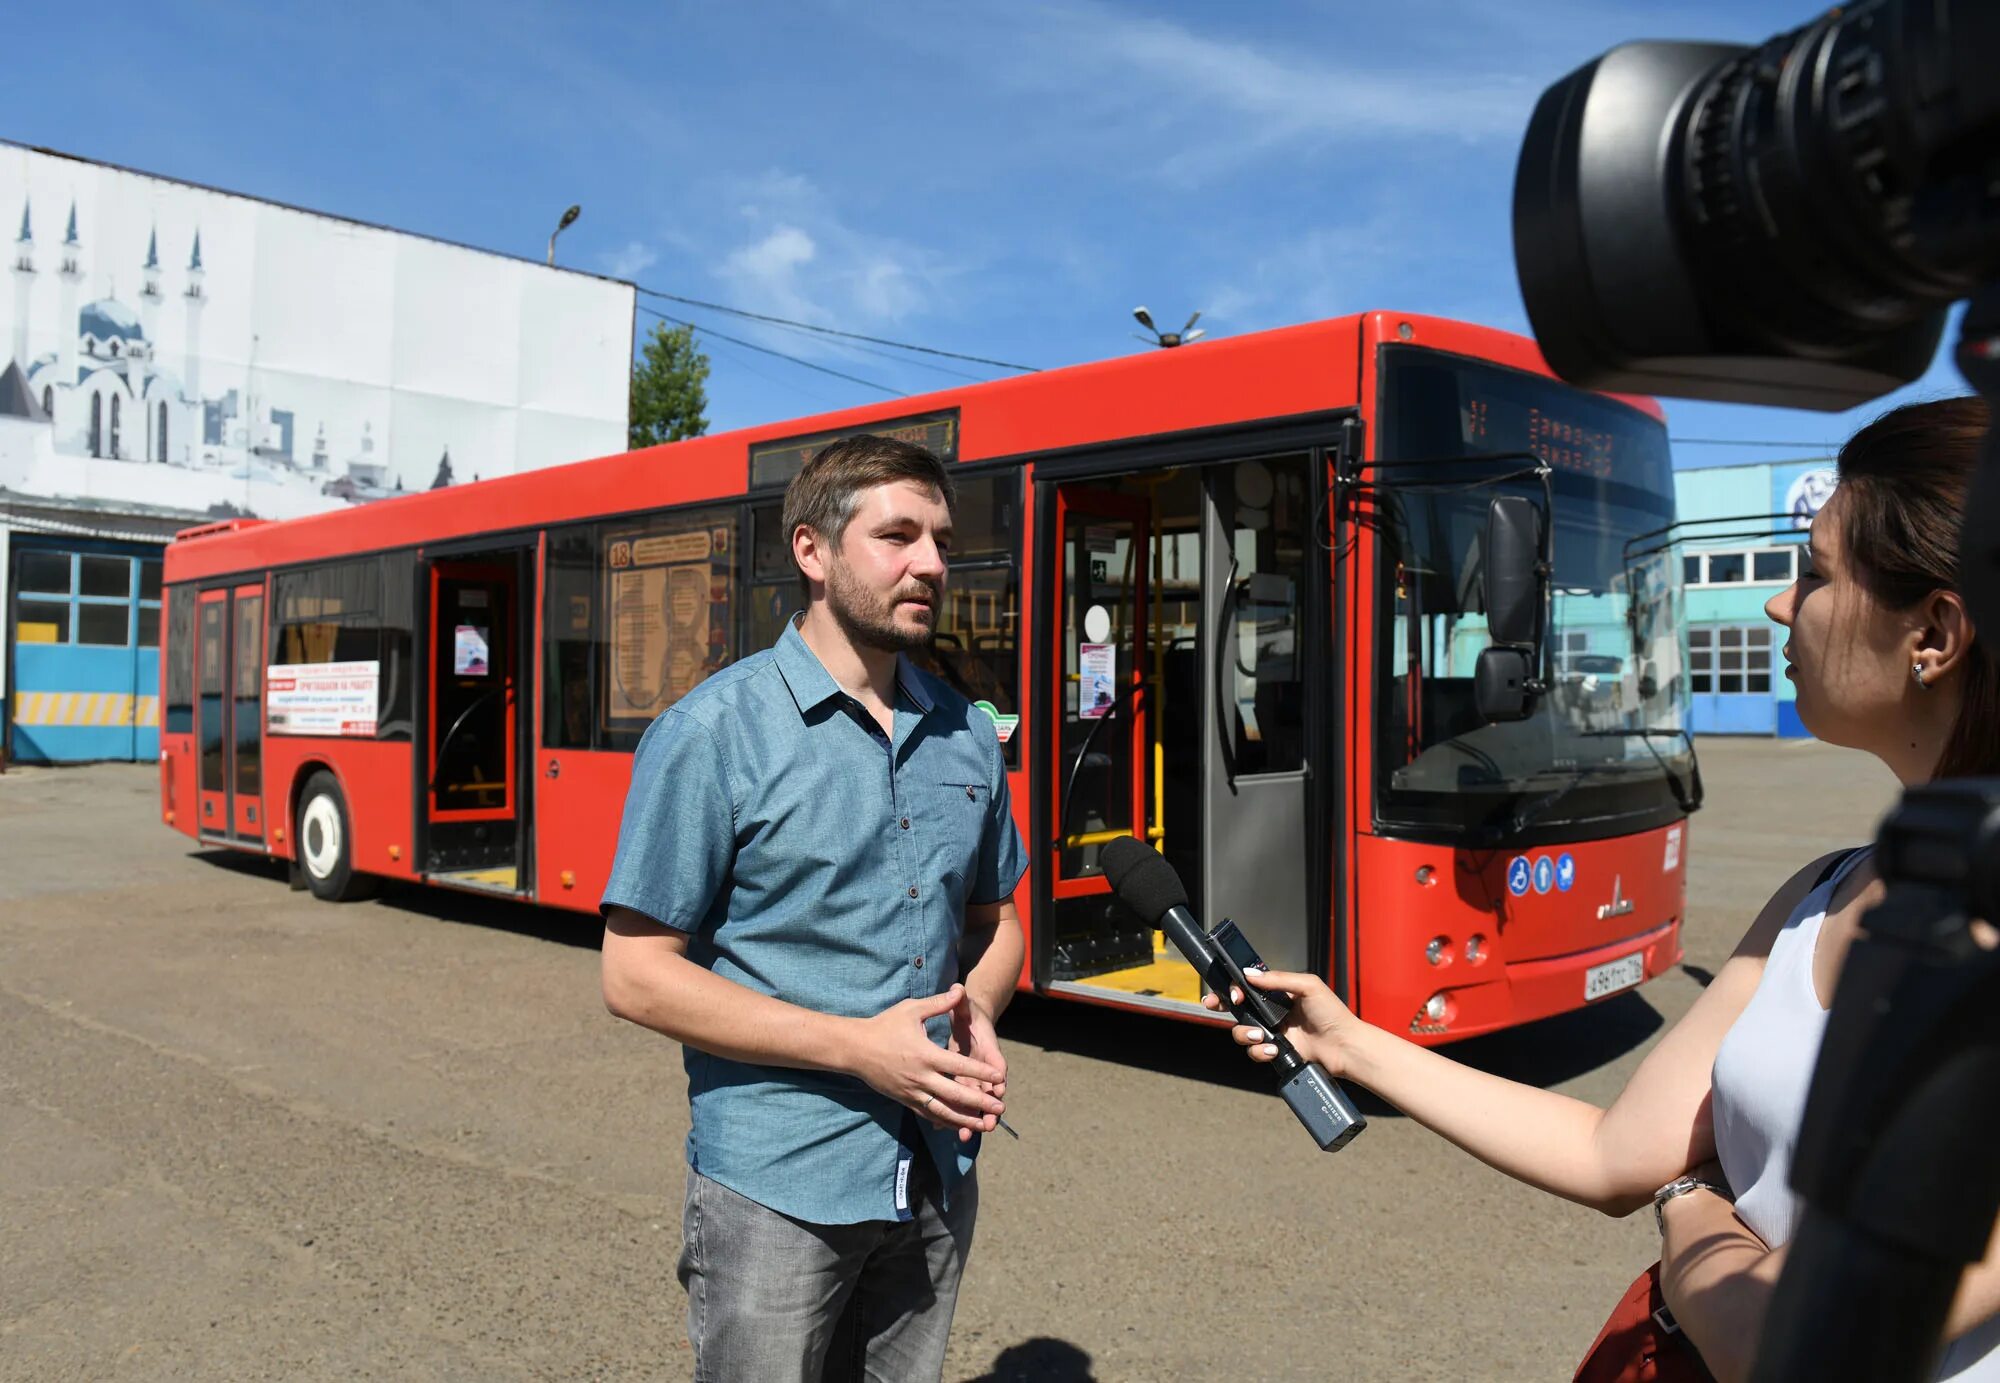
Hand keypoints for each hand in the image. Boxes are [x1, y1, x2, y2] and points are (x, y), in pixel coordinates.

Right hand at [847, 984, 1005, 1133]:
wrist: (855, 1048)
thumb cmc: (885, 1025)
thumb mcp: (912, 1009)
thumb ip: (938, 1003)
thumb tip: (959, 990)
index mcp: (925, 1054)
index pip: (959, 1066)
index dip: (981, 1073)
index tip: (999, 1077)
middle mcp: (920, 1077)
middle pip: (955, 1095)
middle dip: (979, 1103)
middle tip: (1000, 1108)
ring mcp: (912, 1091)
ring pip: (942, 1111)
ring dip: (964, 1119)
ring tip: (984, 1125)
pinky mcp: (905, 1100)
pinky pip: (928, 1114)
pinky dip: (944, 1121)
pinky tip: (958, 1127)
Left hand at [946, 992, 1007, 1142]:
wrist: (972, 1020)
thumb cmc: (969, 1013)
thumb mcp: (964, 1006)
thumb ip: (960, 1000)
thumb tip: (958, 987)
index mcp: (988, 1051)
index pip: (996, 1066)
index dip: (998, 1078)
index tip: (1000, 1089)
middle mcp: (984, 1069)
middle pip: (989, 1091)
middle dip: (987, 1109)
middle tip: (988, 1126)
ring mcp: (975, 1078)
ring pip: (974, 1102)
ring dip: (971, 1118)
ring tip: (965, 1135)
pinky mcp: (964, 1083)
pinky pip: (960, 1102)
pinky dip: (954, 1114)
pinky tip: (944, 1128)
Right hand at [1200, 967, 1360, 1074]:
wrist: (1344, 1046)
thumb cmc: (1332, 1013)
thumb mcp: (1308, 986)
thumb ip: (1278, 979)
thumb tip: (1249, 974)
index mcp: (1278, 993)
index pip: (1248, 987)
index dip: (1233, 988)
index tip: (1231, 992)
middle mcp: (1272, 1012)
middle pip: (1236, 1009)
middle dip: (1221, 1005)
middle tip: (1213, 1004)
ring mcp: (1272, 1033)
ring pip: (1241, 1032)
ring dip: (1244, 1033)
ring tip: (1260, 1036)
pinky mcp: (1275, 1052)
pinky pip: (1254, 1052)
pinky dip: (1259, 1052)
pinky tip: (1273, 1050)